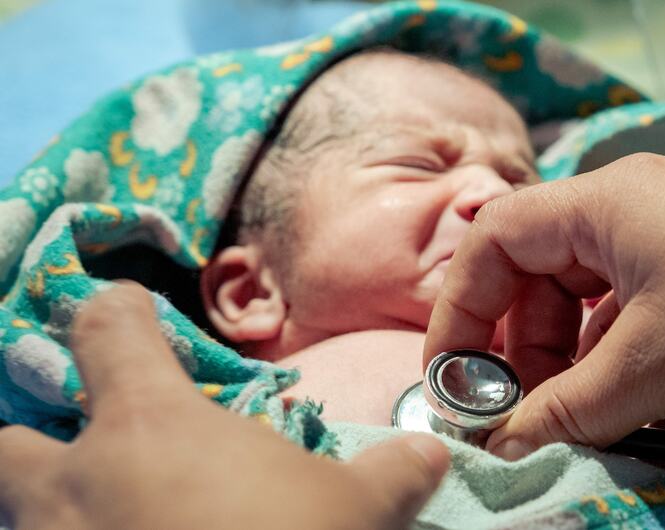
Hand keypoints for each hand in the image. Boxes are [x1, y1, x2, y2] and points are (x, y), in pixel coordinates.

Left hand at [0, 284, 448, 529]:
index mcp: (149, 426)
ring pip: (19, 517)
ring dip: (54, 516)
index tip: (131, 311)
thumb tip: (429, 454)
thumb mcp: (356, 512)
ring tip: (110, 525)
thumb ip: (389, 473)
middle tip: (87, 465)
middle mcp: (78, 481)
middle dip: (34, 445)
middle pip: (10, 443)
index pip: (107, 330)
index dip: (118, 312)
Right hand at [424, 153, 664, 458]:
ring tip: (610, 432)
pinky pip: (656, 334)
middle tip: (538, 418)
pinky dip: (650, 382)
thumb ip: (565, 409)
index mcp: (608, 203)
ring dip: (597, 381)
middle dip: (534, 358)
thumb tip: (503, 444)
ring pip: (603, 319)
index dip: (464, 309)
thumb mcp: (651, 369)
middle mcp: (641, 216)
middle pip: (546, 283)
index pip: (499, 240)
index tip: (458, 379)